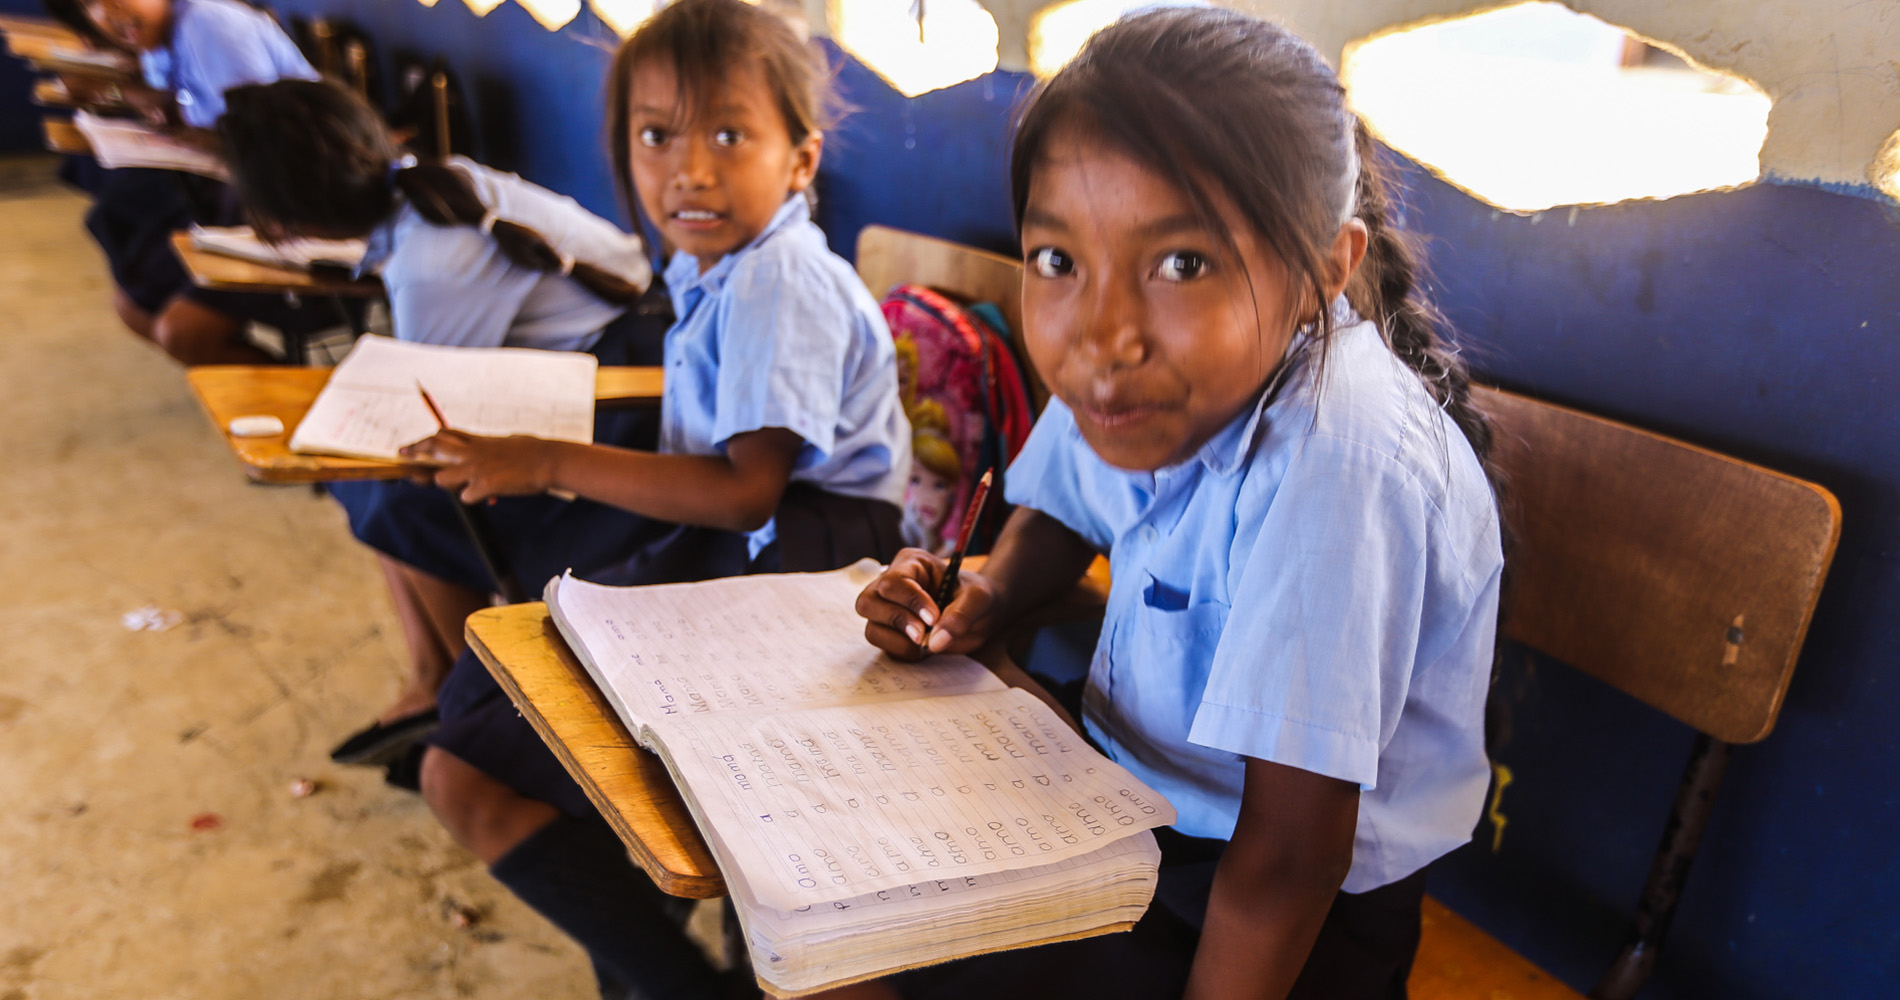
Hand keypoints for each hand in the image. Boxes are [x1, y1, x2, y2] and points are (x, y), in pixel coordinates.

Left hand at [399, 430, 558, 502]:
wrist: (550, 460)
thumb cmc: (534, 451)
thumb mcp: (507, 442)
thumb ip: (489, 446)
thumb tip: (483, 447)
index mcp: (479, 441)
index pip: (444, 435)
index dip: (424, 441)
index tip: (410, 447)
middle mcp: (473, 452)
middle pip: (433, 447)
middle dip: (415, 451)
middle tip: (403, 456)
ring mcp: (477, 468)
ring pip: (442, 478)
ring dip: (448, 485)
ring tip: (464, 486)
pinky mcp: (485, 485)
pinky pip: (466, 497)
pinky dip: (474, 498)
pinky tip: (489, 496)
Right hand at [855, 548, 1000, 659]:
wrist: (981, 615)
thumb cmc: (977, 597)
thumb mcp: (978, 599)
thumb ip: (960, 615)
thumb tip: (935, 641)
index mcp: (911, 564)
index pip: (893, 581)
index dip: (910, 602)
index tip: (933, 618)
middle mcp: (892, 585)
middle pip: (868, 602)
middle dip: (897, 620)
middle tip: (922, 635)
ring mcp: (887, 610)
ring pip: (871, 627)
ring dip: (896, 640)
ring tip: (925, 643)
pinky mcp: (890, 632)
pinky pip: (882, 645)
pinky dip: (900, 651)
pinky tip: (922, 649)